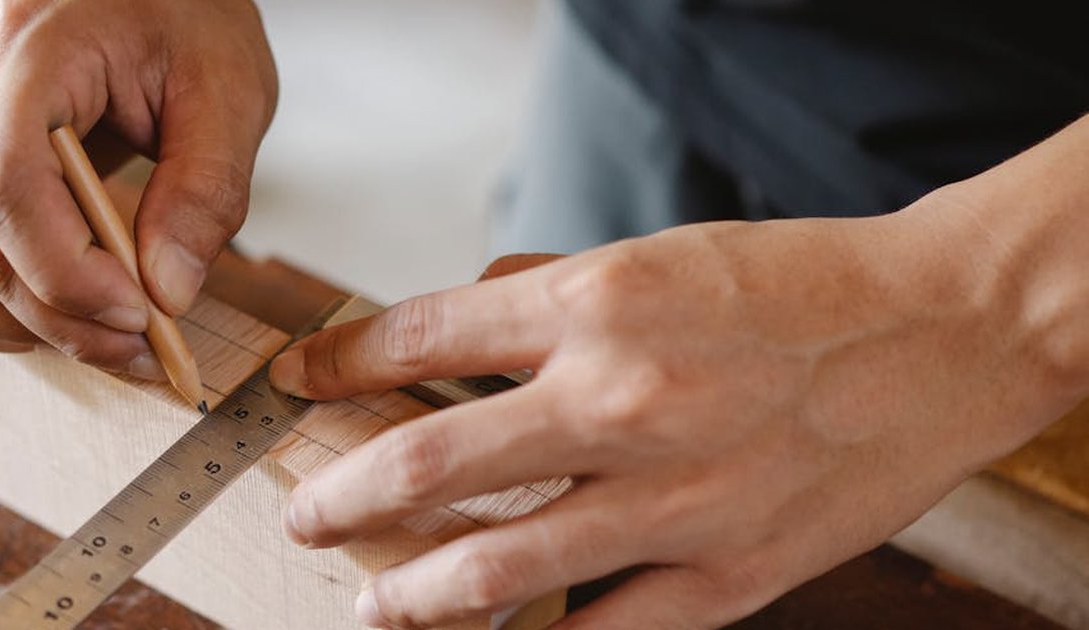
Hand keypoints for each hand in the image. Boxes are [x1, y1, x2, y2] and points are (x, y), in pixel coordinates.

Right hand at [0, 0, 276, 376]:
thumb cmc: (190, 16)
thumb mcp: (230, 91)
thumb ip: (206, 191)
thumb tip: (168, 293)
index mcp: (28, 51)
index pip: (9, 189)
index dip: (70, 275)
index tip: (145, 317)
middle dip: (67, 320)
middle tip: (151, 349)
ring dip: (29, 328)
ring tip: (116, 336)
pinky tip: (56, 318)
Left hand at [269, 193, 1083, 627]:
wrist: (939, 331)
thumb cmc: (797, 286)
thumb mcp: (658, 254)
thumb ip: (546, 296)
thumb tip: (458, 329)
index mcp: (595, 304)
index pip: (418, 338)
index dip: (340, 362)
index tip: (303, 380)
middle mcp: (617, 402)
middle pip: (425, 466)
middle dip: (341, 498)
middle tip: (307, 516)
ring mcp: (671, 500)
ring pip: (490, 570)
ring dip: (409, 595)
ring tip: (374, 605)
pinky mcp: (727, 575)